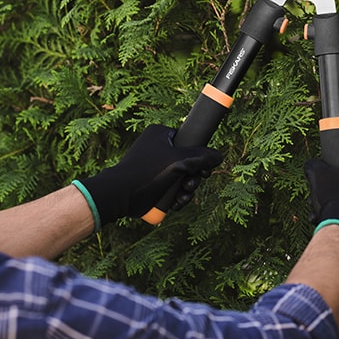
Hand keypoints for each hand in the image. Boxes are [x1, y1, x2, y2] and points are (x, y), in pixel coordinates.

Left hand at [75, 125, 221, 226]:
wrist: (119, 195)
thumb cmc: (145, 172)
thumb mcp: (178, 162)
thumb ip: (201, 157)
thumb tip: (219, 156)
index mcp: (161, 134)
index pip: (189, 141)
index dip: (199, 157)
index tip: (203, 170)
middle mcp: (157, 147)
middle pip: (188, 162)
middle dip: (193, 177)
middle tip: (190, 185)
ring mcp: (154, 165)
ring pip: (181, 176)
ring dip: (186, 189)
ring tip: (182, 197)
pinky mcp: (151, 181)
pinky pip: (172, 186)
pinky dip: (177, 195)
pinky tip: (176, 203)